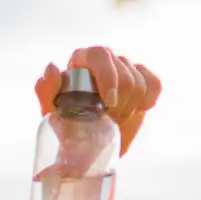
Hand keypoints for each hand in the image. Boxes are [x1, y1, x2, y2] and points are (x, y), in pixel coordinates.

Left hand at [35, 46, 161, 155]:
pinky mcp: (142, 81)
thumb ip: (45, 90)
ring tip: (114, 118)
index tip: (108, 103)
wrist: (89, 145)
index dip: (108, 77)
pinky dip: (148, 101)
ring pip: (140, 82)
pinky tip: (135, 110)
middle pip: (124, 71)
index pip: (99, 54)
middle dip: (120, 102)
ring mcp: (125, 69)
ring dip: (130, 107)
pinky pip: (155, 84)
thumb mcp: (51, 112)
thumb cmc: (65, 125)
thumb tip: (52, 67)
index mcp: (80, 60)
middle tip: (108, 119)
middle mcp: (104, 60)